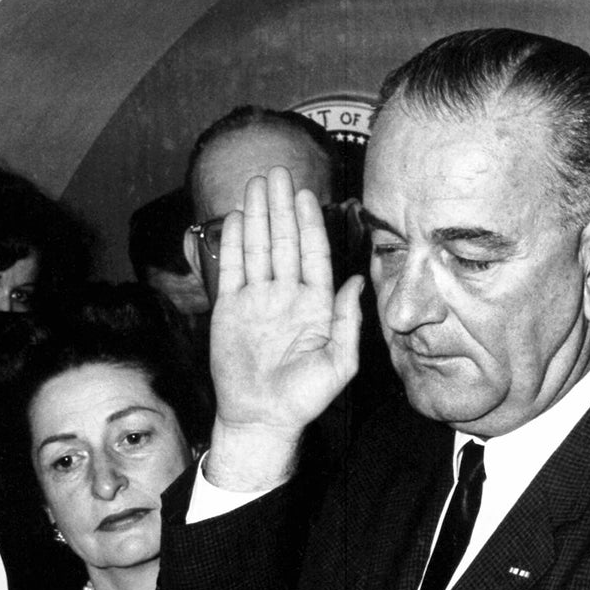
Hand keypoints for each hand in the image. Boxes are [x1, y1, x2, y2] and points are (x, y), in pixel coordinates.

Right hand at [204, 166, 362, 493]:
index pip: (312, 254)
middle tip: (276, 172)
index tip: (305, 194)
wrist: (262, 417)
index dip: (309, 223)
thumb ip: (349, 322)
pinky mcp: (231, 307)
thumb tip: (357, 281)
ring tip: (256, 183)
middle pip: (283, 241)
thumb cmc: (305, 397)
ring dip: (258, 215)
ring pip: (258, 247)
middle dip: (280, 206)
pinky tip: (237, 216)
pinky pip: (234, 268)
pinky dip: (235, 242)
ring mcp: (258, 299)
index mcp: (315, 304)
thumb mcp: (339, 364)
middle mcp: (287, 295)